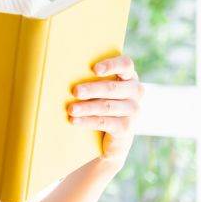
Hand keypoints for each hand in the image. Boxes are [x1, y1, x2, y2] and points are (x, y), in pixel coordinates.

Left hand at [67, 54, 143, 168]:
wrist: (110, 136)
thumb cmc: (100, 102)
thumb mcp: (99, 89)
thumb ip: (90, 78)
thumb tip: (66, 73)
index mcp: (128, 76)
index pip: (125, 65)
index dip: (111, 65)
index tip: (95, 69)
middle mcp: (134, 91)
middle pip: (113, 88)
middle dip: (92, 89)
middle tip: (75, 91)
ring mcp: (132, 110)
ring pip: (107, 106)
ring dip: (87, 107)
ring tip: (71, 109)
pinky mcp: (126, 127)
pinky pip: (105, 122)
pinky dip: (88, 121)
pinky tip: (75, 120)